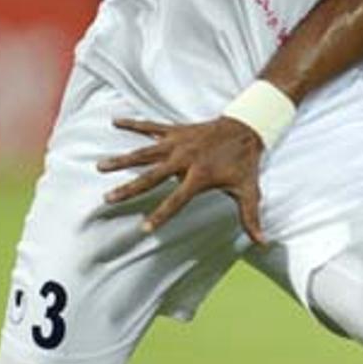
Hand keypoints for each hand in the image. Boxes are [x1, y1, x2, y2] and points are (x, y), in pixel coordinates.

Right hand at [98, 117, 266, 240]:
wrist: (247, 127)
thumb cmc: (245, 163)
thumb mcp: (249, 191)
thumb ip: (251, 218)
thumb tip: (262, 242)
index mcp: (200, 176)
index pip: (176, 200)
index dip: (160, 215)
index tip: (143, 229)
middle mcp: (185, 158)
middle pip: (152, 176)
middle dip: (129, 188)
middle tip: (108, 198)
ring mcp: (178, 142)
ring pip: (145, 152)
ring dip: (122, 159)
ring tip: (100, 165)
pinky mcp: (176, 130)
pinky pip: (150, 126)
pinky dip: (133, 123)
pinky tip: (114, 121)